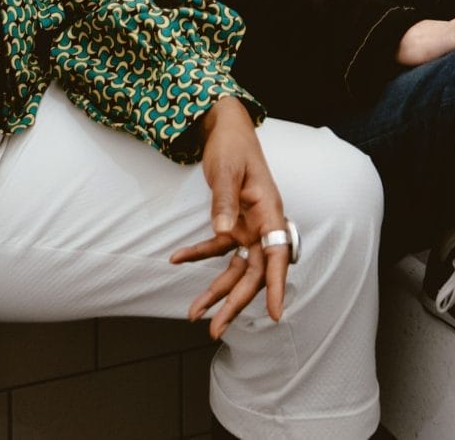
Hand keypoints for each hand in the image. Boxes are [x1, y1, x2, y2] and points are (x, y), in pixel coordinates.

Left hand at [168, 96, 289, 337]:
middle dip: (235, 302)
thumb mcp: (225, 170)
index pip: (277, 254)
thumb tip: (222, 232)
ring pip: (237, 267)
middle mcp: (263, 224)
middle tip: (214, 329)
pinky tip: (177, 259)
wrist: (226, 126)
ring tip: (194, 314)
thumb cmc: (232, 145)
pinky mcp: (234, 223)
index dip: (278, 285)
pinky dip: (199, 255)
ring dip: (217, 290)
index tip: (277, 315)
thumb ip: (223, 200)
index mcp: (269, 211)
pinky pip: (219, 248)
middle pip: (254, 271)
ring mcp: (249, 226)